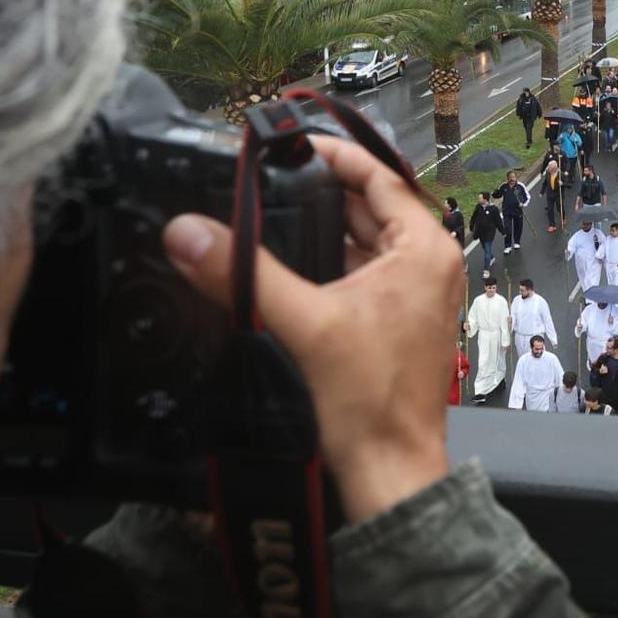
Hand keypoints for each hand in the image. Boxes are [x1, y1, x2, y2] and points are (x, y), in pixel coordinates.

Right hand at [163, 136, 461, 522]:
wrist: (387, 474)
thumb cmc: (372, 407)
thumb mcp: (302, 325)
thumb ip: (242, 272)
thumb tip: (189, 233)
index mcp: (425, 249)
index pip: (379, 175)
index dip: (332, 154)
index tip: (290, 143)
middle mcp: (428, 266)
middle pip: (366, 206)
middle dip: (314, 194)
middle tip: (262, 182)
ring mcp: (413, 295)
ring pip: (359, 242)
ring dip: (316, 231)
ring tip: (264, 218)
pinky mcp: (393, 322)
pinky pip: (356, 275)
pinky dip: (323, 266)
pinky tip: (283, 268)